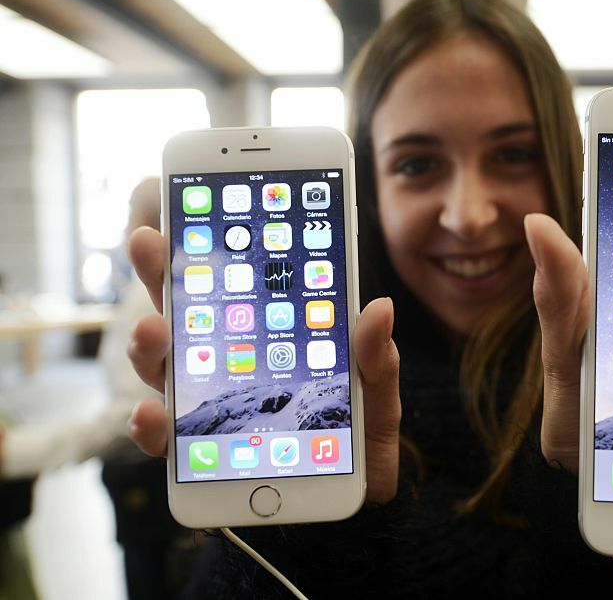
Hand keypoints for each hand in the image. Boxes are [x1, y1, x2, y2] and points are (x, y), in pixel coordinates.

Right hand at [125, 227, 401, 503]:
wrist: (354, 492)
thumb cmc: (360, 432)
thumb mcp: (377, 390)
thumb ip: (375, 356)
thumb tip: (379, 307)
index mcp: (267, 332)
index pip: (231, 281)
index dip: (206, 243)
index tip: (187, 205)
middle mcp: (228, 360)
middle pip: (183, 310)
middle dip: (160, 273)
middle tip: (149, 242)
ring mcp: (208, 403)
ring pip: (164, 366)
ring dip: (151, 345)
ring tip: (154, 328)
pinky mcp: (200, 453)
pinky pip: (167, 438)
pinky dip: (152, 426)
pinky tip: (152, 414)